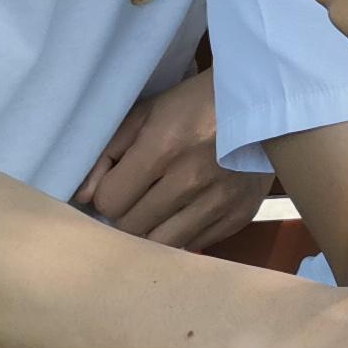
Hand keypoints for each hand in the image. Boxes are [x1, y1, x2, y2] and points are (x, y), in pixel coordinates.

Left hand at [73, 67, 264, 251]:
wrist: (263, 102)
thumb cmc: (195, 104)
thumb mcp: (146, 113)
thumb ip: (107, 152)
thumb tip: (84, 197)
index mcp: (162, 148)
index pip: (110, 202)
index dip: (108, 194)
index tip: (117, 184)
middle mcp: (191, 180)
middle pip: (132, 228)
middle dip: (127, 214)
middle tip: (137, 196)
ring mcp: (219, 202)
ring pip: (162, 244)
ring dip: (153, 229)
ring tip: (158, 208)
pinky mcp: (239, 216)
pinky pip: (194, 244)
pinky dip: (184, 232)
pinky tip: (188, 209)